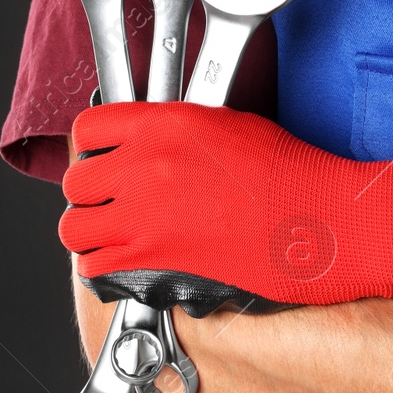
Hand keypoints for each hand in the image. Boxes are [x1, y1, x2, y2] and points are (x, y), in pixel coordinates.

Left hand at [59, 102, 392, 314]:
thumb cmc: (287, 173)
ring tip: (115, 234)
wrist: (317, 218)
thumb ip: (175, 131)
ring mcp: (144, 216)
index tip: (101, 158)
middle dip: (91, 194)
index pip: (89, 129)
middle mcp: (146, 167)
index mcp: (164, 125)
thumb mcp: (227, 126)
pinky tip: (128, 260)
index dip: (93, 147)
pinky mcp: (151, 260)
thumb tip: (151, 143)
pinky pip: (94, 266)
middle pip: (76, 182)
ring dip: (90, 232)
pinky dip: (103, 267)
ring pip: (74, 228)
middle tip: (112, 202)